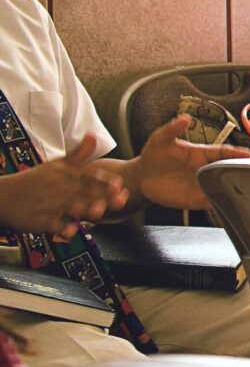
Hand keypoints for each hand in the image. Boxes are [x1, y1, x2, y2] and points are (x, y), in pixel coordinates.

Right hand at [0, 135, 127, 238]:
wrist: (3, 196)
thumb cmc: (33, 180)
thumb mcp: (56, 164)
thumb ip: (78, 154)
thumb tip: (93, 136)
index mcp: (64, 174)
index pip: (87, 175)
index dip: (104, 179)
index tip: (119, 183)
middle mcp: (59, 188)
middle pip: (84, 191)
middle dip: (103, 195)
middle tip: (120, 199)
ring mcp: (50, 204)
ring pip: (71, 207)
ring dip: (85, 209)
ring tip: (99, 212)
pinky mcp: (41, 220)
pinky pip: (53, 224)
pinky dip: (62, 228)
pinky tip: (72, 230)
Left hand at [129, 115, 249, 211]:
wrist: (142, 177)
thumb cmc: (154, 155)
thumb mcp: (160, 139)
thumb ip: (172, 129)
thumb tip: (184, 118)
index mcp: (203, 153)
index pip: (224, 152)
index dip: (237, 153)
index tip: (247, 154)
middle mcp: (206, 169)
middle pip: (230, 170)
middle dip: (242, 170)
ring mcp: (203, 185)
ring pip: (225, 186)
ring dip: (234, 188)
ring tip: (246, 189)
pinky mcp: (196, 200)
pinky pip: (213, 202)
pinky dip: (221, 203)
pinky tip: (228, 204)